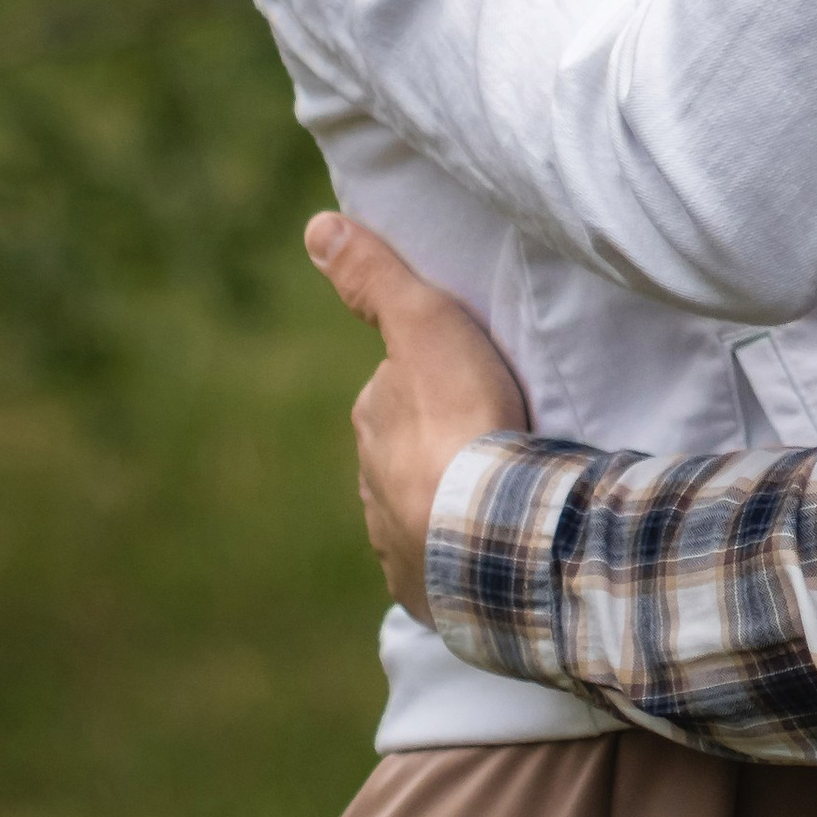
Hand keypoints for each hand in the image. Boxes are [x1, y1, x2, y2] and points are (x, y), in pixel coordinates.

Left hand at [304, 210, 528, 619]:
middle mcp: (372, 484)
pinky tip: (489, 547)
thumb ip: (377, 280)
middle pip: (408, 451)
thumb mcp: (426, 326)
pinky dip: (460, 551)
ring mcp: (398, 542)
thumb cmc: (463, 418)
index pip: (397, 391)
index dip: (433, 383)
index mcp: (373, 422)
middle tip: (494, 436)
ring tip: (500, 494)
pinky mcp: (427, 590)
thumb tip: (316, 227)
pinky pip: (442, 563)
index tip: (472, 384)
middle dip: (439, 444)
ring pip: (422, 507)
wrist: (491, 533)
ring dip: (450, 498)